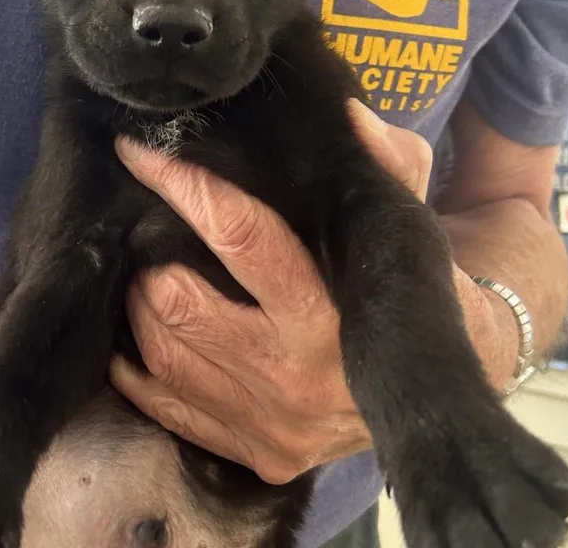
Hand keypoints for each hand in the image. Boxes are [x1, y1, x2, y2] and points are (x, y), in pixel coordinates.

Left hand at [110, 100, 510, 482]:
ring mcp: (271, 423)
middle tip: (144, 227)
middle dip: (150, 256)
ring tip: (141, 270)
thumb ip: (389, 166)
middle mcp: (296, 377)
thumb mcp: (408, 225)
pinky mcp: (257, 453)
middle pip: (181, 302)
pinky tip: (134, 333)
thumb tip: (347, 114)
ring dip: (139, 303)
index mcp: (332, 314)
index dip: (182, 185)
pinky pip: (168, 408)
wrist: (433, 386)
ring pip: (165, 352)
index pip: (240, 236)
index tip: (138, 152)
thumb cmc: (409, 291)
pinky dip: (137, 367)